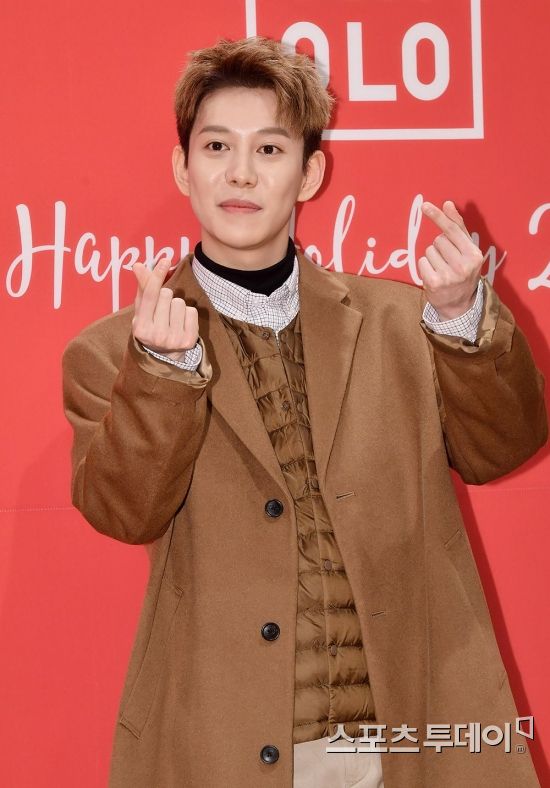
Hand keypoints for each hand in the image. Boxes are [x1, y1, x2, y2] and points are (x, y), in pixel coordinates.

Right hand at [131, 259, 198, 361]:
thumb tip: (138, 265)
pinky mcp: (189, 340)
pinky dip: (188, 314)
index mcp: (141, 326)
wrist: (164, 355)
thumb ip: (142, 288)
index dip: (157, 275)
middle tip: (163, 311)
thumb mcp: (142, 310)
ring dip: (177, 306)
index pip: (150, 295)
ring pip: (180, 302)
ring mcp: (173, 339)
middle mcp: (156, 335)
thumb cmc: (151, 326)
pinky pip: (192, 311)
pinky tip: (181, 323)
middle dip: (166, 297)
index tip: (166, 259)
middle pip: (167, 295)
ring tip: (172, 318)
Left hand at [418, 200, 482, 319]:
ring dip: (432, 258)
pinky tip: (434, 276)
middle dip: (440, 247)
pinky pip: (422, 262)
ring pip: (429, 251)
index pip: (452, 230)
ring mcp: (448, 276)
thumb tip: (448, 204)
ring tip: (441, 269)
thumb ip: (458, 227)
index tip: (425, 206)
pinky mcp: (434, 283)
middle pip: (439, 240)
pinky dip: (425, 267)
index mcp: (474, 255)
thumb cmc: (462, 272)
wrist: (459, 305)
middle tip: (448, 261)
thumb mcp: (467, 251)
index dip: (438, 216)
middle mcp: (463, 266)